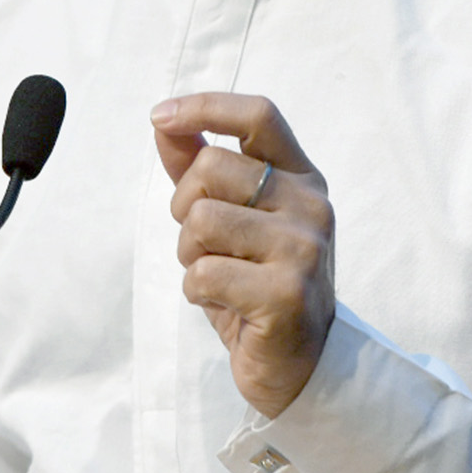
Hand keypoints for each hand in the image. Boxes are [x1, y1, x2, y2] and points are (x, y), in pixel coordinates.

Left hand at [152, 93, 334, 418]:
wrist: (302, 366)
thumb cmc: (259, 286)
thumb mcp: (233, 221)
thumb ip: (199, 170)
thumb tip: (164, 122)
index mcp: (303, 178)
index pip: (259, 116)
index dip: (205, 106)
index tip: (159, 116)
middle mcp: (312, 204)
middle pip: (211, 168)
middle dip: (183, 207)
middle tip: (202, 244)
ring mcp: (303, 248)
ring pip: (201, 220)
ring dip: (189, 254)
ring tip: (216, 276)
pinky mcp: (286, 293)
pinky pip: (203, 272)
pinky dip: (196, 291)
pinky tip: (223, 304)